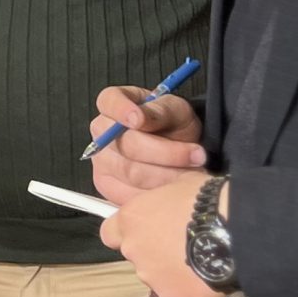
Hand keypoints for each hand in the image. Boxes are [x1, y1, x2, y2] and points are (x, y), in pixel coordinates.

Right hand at [87, 84, 208, 204]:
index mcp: (114, 103)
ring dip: (167, 175)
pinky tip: (174, 186)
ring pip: (131, 173)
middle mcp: (103, 132)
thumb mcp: (176, 110)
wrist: (180, 150)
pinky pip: (130, 194)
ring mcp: (102, 160)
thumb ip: (160, 111)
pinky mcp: (108, 186)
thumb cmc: (174, 126)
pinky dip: (157, 193)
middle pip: (125, 145)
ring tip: (191, 172)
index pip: (109, 102)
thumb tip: (141, 118)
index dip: (122, 111)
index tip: (140, 120)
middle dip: (165, 153)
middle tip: (195, 155)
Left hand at [98, 170, 226, 296]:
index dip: (128, 232)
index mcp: (131, 219)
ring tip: (201, 260)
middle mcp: (133, 249)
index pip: (110, 232)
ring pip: (156, 276)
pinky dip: (190, 287)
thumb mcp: (182, 184)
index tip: (146, 230)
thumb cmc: (207, 199)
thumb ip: (165, 199)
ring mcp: (151, 276)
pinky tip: (210, 276)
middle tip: (183, 244)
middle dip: (155, 251)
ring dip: (172, 270)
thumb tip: (170, 203)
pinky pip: (178, 292)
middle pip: (137, 255)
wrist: (236, 229)